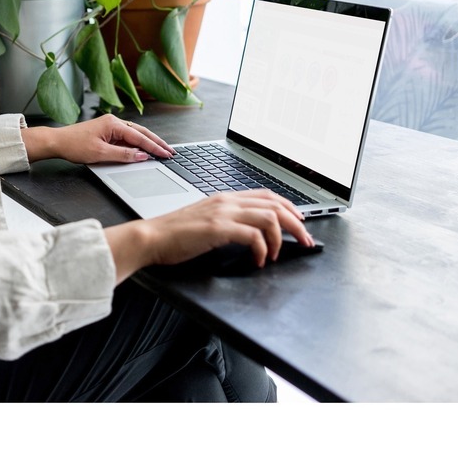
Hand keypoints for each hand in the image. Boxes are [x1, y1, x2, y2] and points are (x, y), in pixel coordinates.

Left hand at [22, 114, 174, 163]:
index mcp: (113, 124)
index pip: (139, 137)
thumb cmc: (74, 145)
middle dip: (156, 142)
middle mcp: (114, 122)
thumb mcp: (101, 154)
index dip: (154, 147)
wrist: (57, 142)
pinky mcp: (107, 132)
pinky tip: (143, 150)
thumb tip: (141, 156)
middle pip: (141, 132)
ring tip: (161, 151)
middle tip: (170, 151)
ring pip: (135, 134)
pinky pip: (126, 137)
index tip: (165, 154)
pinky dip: (137, 144)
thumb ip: (123, 155)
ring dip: (148, 143)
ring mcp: (110, 126)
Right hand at [104, 189, 314, 281]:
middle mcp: (227, 201)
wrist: (151, 237)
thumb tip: (249, 233)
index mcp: (225, 198)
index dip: (289, 208)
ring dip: (281, 238)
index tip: (300, 223)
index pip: (267, 195)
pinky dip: (263, 250)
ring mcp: (223, 213)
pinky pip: (253, 236)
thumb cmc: (174, 234)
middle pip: (276, 204)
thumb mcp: (205, 221)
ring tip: (278, 255)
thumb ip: (226, 221)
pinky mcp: (218, 228)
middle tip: (306, 241)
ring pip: (270, 217)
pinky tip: (260, 260)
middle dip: (297, 224)